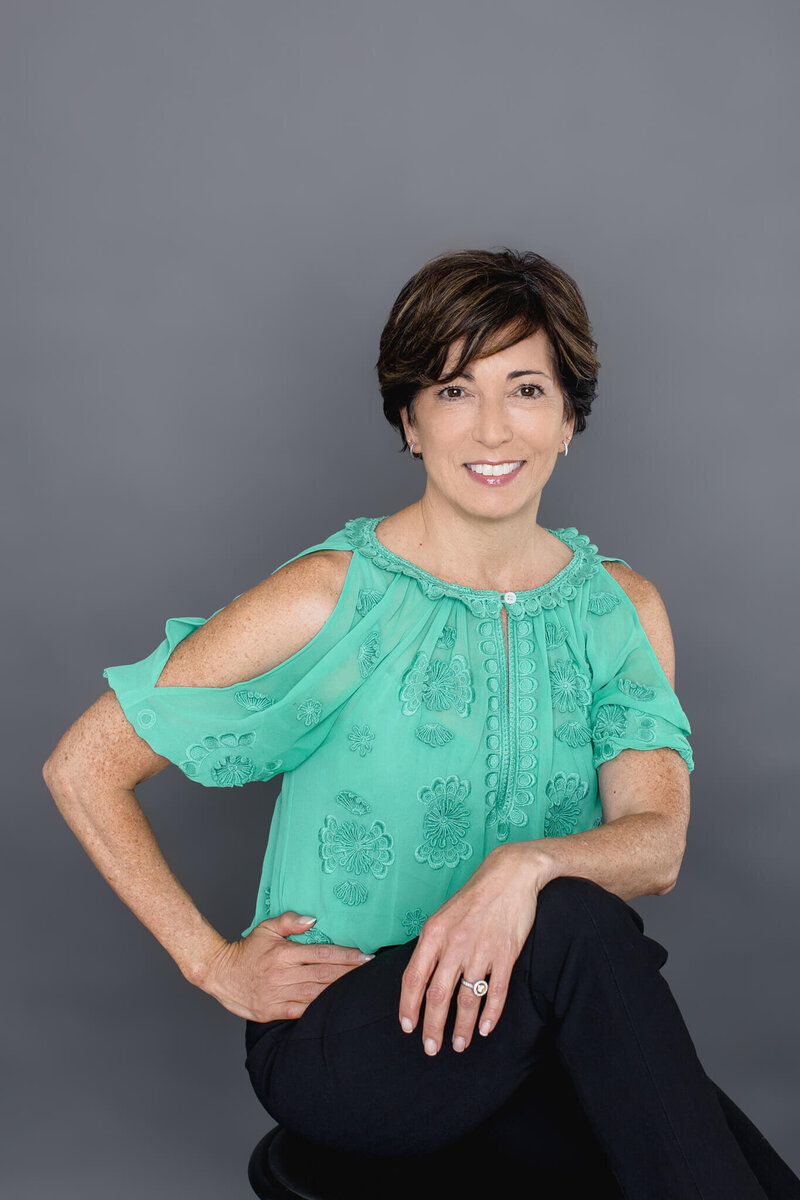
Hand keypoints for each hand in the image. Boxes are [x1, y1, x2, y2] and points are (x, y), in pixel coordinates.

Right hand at [196, 911, 372, 1021]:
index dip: (346, 956)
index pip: (322, 953)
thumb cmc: (246, 950)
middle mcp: (283, 974)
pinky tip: (335, 1009)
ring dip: (339, 992)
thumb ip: (290, 921)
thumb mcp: (266, 928)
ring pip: (315, 994)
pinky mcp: (272, 1011)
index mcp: (284, 953)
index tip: (365, 956)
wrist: (219, 973)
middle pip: (324, 975)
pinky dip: (318, 1011)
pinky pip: (300, 1012)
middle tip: (370, 973)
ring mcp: (277, 994)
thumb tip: (313, 919)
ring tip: (359, 989)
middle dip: (350, 974)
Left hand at [398, 844, 556, 1054]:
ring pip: (467, 999)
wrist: (510, 874)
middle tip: (431, 1049)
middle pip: (437, 996)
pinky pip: (496, 992)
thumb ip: (432, 946)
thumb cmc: (474, 897)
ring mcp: (481, 950)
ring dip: (462, 1027)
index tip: (407, 1027)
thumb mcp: (442, 916)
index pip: (413, 978)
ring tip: (460, 1044)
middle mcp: (454, 944)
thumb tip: (420, 978)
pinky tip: (485, 1029)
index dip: (408, 1007)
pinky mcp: (506, 954)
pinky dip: (490, 1015)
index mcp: (433, 934)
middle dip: (432, 1027)